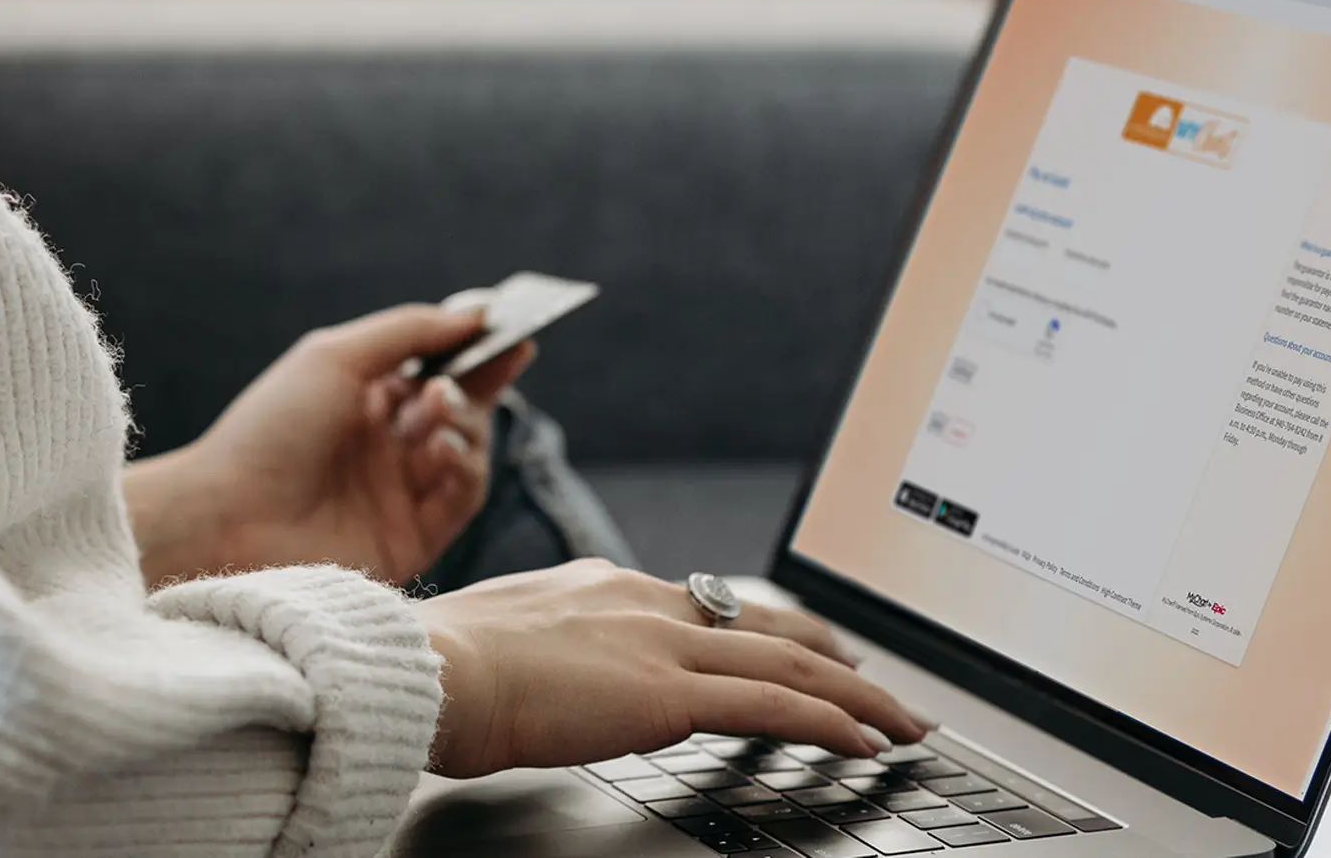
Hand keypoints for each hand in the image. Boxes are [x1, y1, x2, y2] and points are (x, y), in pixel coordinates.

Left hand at [126, 304, 534, 584]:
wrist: (226, 516)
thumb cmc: (269, 429)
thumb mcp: (336, 357)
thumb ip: (410, 330)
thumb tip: (479, 313)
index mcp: (365, 402)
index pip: (440, 372)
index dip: (480, 353)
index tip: (517, 333)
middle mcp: (386, 448)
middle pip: (462, 411)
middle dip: (471, 389)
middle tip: (448, 384)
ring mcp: (399, 495)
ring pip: (468, 452)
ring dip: (463, 425)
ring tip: (434, 414)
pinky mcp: (410, 540)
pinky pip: (462, 499)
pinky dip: (464, 468)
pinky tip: (440, 450)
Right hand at [416, 559, 936, 778]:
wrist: (432, 668)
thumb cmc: (445, 665)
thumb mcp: (502, 636)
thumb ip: (547, 647)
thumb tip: (554, 672)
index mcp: (603, 586)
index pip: (705, 603)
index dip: (762, 626)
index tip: (794, 643)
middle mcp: (643, 603)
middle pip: (764, 623)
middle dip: (829, 654)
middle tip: (872, 680)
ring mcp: (661, 645)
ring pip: (787, 662)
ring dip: (855, 694)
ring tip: (898, 720)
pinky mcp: (668, 694)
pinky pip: (772, 707)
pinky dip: (829, 724)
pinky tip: (863, 742)